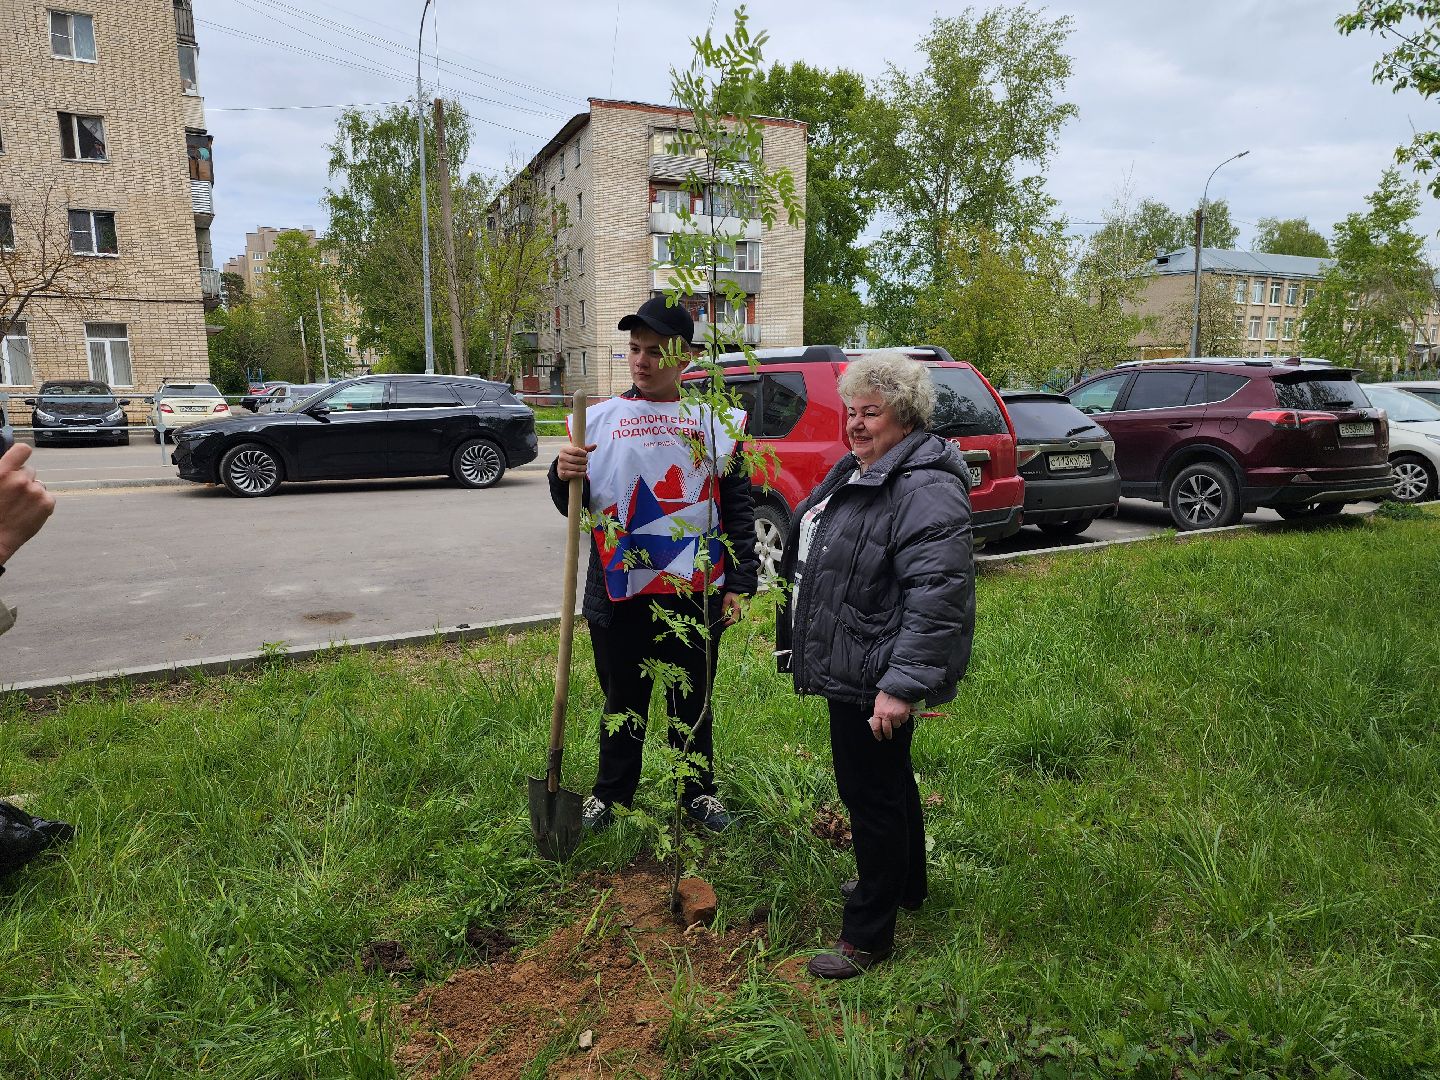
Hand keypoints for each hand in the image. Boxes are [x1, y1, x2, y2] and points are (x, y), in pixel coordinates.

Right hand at [0, 443, 55, 564]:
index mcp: (2, 472)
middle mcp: (20, 479)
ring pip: (38, 485)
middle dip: (22, 480)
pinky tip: (27, 513)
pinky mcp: (47, 503)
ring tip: (18, 506)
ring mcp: (36, 491)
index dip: (21, 455)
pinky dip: (40, 504)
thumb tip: (9, 464)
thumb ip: (2, 471)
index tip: (19, 461)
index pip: (22, 450)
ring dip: (31, 492)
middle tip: (11, 495)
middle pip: (29, 471)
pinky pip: (47, 497)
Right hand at [555, 442, 596, 480]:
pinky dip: (581, 474)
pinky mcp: (563, 474)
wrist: (562, 467)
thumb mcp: (576, 451)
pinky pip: (575, 474)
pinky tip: (583, 472)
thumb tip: (595, 445)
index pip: (576, 451)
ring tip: (585, 467)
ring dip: (584, 467)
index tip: (585, 454)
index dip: (583, 453)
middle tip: (586, 461)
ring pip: (577, 467)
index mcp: (564, 450)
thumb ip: (585, 448)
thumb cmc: (571, 456)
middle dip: (584, 461)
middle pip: (577, 459)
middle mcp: (561, 457)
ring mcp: (561, 466)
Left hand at [721, 591, 744, 625]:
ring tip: (729, 616)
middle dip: (731, 621)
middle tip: (725, 620)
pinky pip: (742, 614)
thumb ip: (724, 609)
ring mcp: (746, 610)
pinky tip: (734, 612)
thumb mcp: (726, 600)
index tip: (724, 624)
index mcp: (738, 609)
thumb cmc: (733, 593)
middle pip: (737, 620)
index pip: (733, 620)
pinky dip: (737, 615)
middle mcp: (743, 611)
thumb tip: (722, 617)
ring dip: (734, 618)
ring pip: (740, 618)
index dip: (728, 623)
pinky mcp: (747, 608)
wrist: (741, 588)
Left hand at [868, 690, 911, 740]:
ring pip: (896, 725)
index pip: (876, 727)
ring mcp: (896, 716)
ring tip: (896, 716)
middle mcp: (887, 716)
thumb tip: (877, 719)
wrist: (898, 687)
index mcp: (878, 712)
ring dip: (896, 723)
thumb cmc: (887, 694)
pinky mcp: (904, 714)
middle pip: (887, 730)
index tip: (879, 738)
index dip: (877, 734)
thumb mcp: (878, 702)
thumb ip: (878, 711)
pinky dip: (903, 718)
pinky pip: (903, 720)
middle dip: (888, 735)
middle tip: (888, 737)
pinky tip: (902, 712)